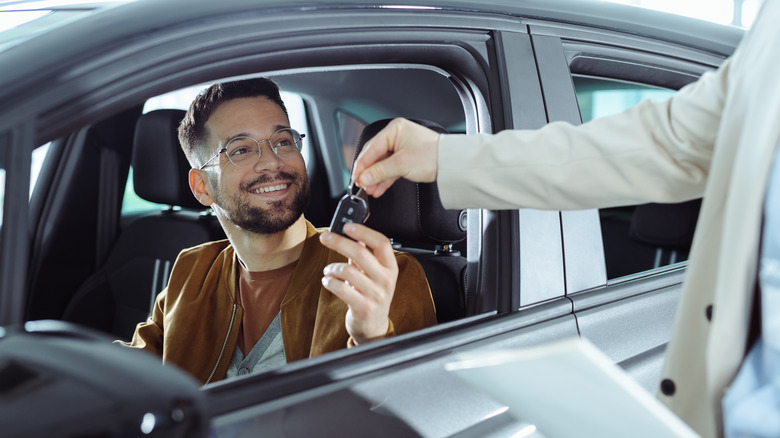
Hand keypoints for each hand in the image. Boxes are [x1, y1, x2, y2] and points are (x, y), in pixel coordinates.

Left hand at [319, 223, 397, 344]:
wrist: (373, 326)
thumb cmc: (371, 295)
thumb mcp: (373, 273)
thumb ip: (365, 254)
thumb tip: (353, 233)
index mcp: (391, 267)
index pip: (382, 243)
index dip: (364, 232)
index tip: (347, 226)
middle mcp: (386, 280)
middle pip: (361, 253)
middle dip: (339, 242)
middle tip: (326, 238)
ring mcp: (376, 295)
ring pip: (348, 271)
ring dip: (332, 268)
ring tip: (328, 270)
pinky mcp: (363, 308)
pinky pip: (341, 289)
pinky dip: (329, 282)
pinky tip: (328, 281)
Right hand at [352, 118, 439, 197]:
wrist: (452, 165)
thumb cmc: (433, 156)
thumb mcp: (402, 164)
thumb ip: (380, 171)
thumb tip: (364, 178)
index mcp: (395, 129)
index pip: (371, 148)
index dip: (362, 164)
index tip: (356, 177)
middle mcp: (397, 136)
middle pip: (375, 156)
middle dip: (368, 172)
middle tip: (361, 184)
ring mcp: (402, 147)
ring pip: (383, 164)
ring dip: (376, 178)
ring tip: (369, 190)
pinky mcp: (407, 159)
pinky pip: (391, 169)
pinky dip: (385, 179)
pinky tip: (378, 188)